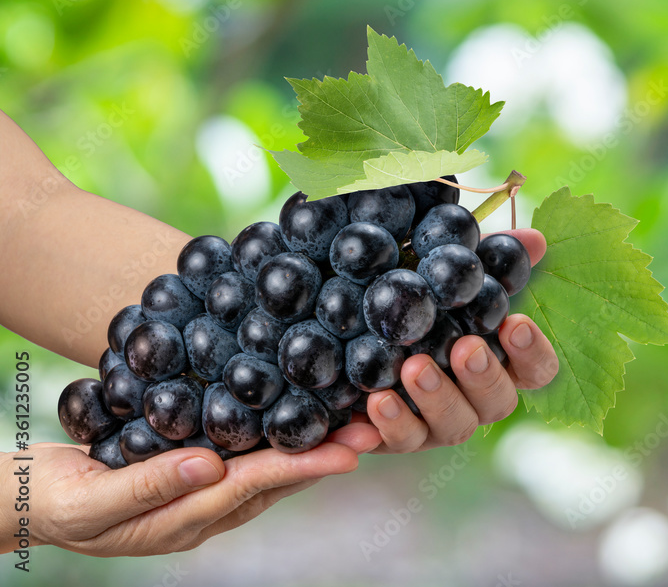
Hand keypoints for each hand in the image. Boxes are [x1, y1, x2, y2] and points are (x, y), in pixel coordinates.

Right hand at [3, 422, 380, 556]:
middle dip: (325, 453)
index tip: (347, 452)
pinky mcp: (195, 467)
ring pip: (268, 465)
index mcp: (185, 521)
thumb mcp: (90, 501)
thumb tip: (209, 466)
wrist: (32, 500)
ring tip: (354, 412)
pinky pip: (246, 451)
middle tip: (374, 426)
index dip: (301, 467)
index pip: (254, 487)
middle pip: (276, 478)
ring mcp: (202, 490)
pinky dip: (277, 432)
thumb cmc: (56, 503)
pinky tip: (298, 406)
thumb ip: (149, 486)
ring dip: (310, 440)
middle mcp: (205, 508)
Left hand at [360, 228, 558, 452]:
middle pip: (499, 402)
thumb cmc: (418, 306)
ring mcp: (439, 423)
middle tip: (465, 348)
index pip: (537, 369)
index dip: (532, 352)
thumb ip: (490, 262)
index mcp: (499, 362)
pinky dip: (390, 425)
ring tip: (413, 366)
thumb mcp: (446, 277)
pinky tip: (376, 401)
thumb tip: (535, 240)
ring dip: (436, 397)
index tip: (515, 322)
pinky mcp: (397, 438)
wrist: (352, 339)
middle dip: (483, 376)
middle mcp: (475, 399)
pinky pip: (399, 441)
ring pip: (454, 426)